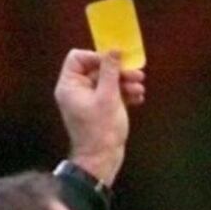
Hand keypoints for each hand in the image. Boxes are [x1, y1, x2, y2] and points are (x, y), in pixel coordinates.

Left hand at [53, 49, 145, 185]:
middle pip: (96, 69)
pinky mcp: (99, 110)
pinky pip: (111, 95)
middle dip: (118, 72)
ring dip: (125, 83)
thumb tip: (114, 49)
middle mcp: (76, 91)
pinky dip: (123, 94)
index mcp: (70, 86)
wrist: (102, 160)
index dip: (97, 57)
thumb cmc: (101, 130)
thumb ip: (110, 71)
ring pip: (107, 82)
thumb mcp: (108, 96)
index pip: (78, 58)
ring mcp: (87, 101)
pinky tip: (138, 98)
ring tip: (140, 88)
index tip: (115, 63)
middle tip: (137, 75)